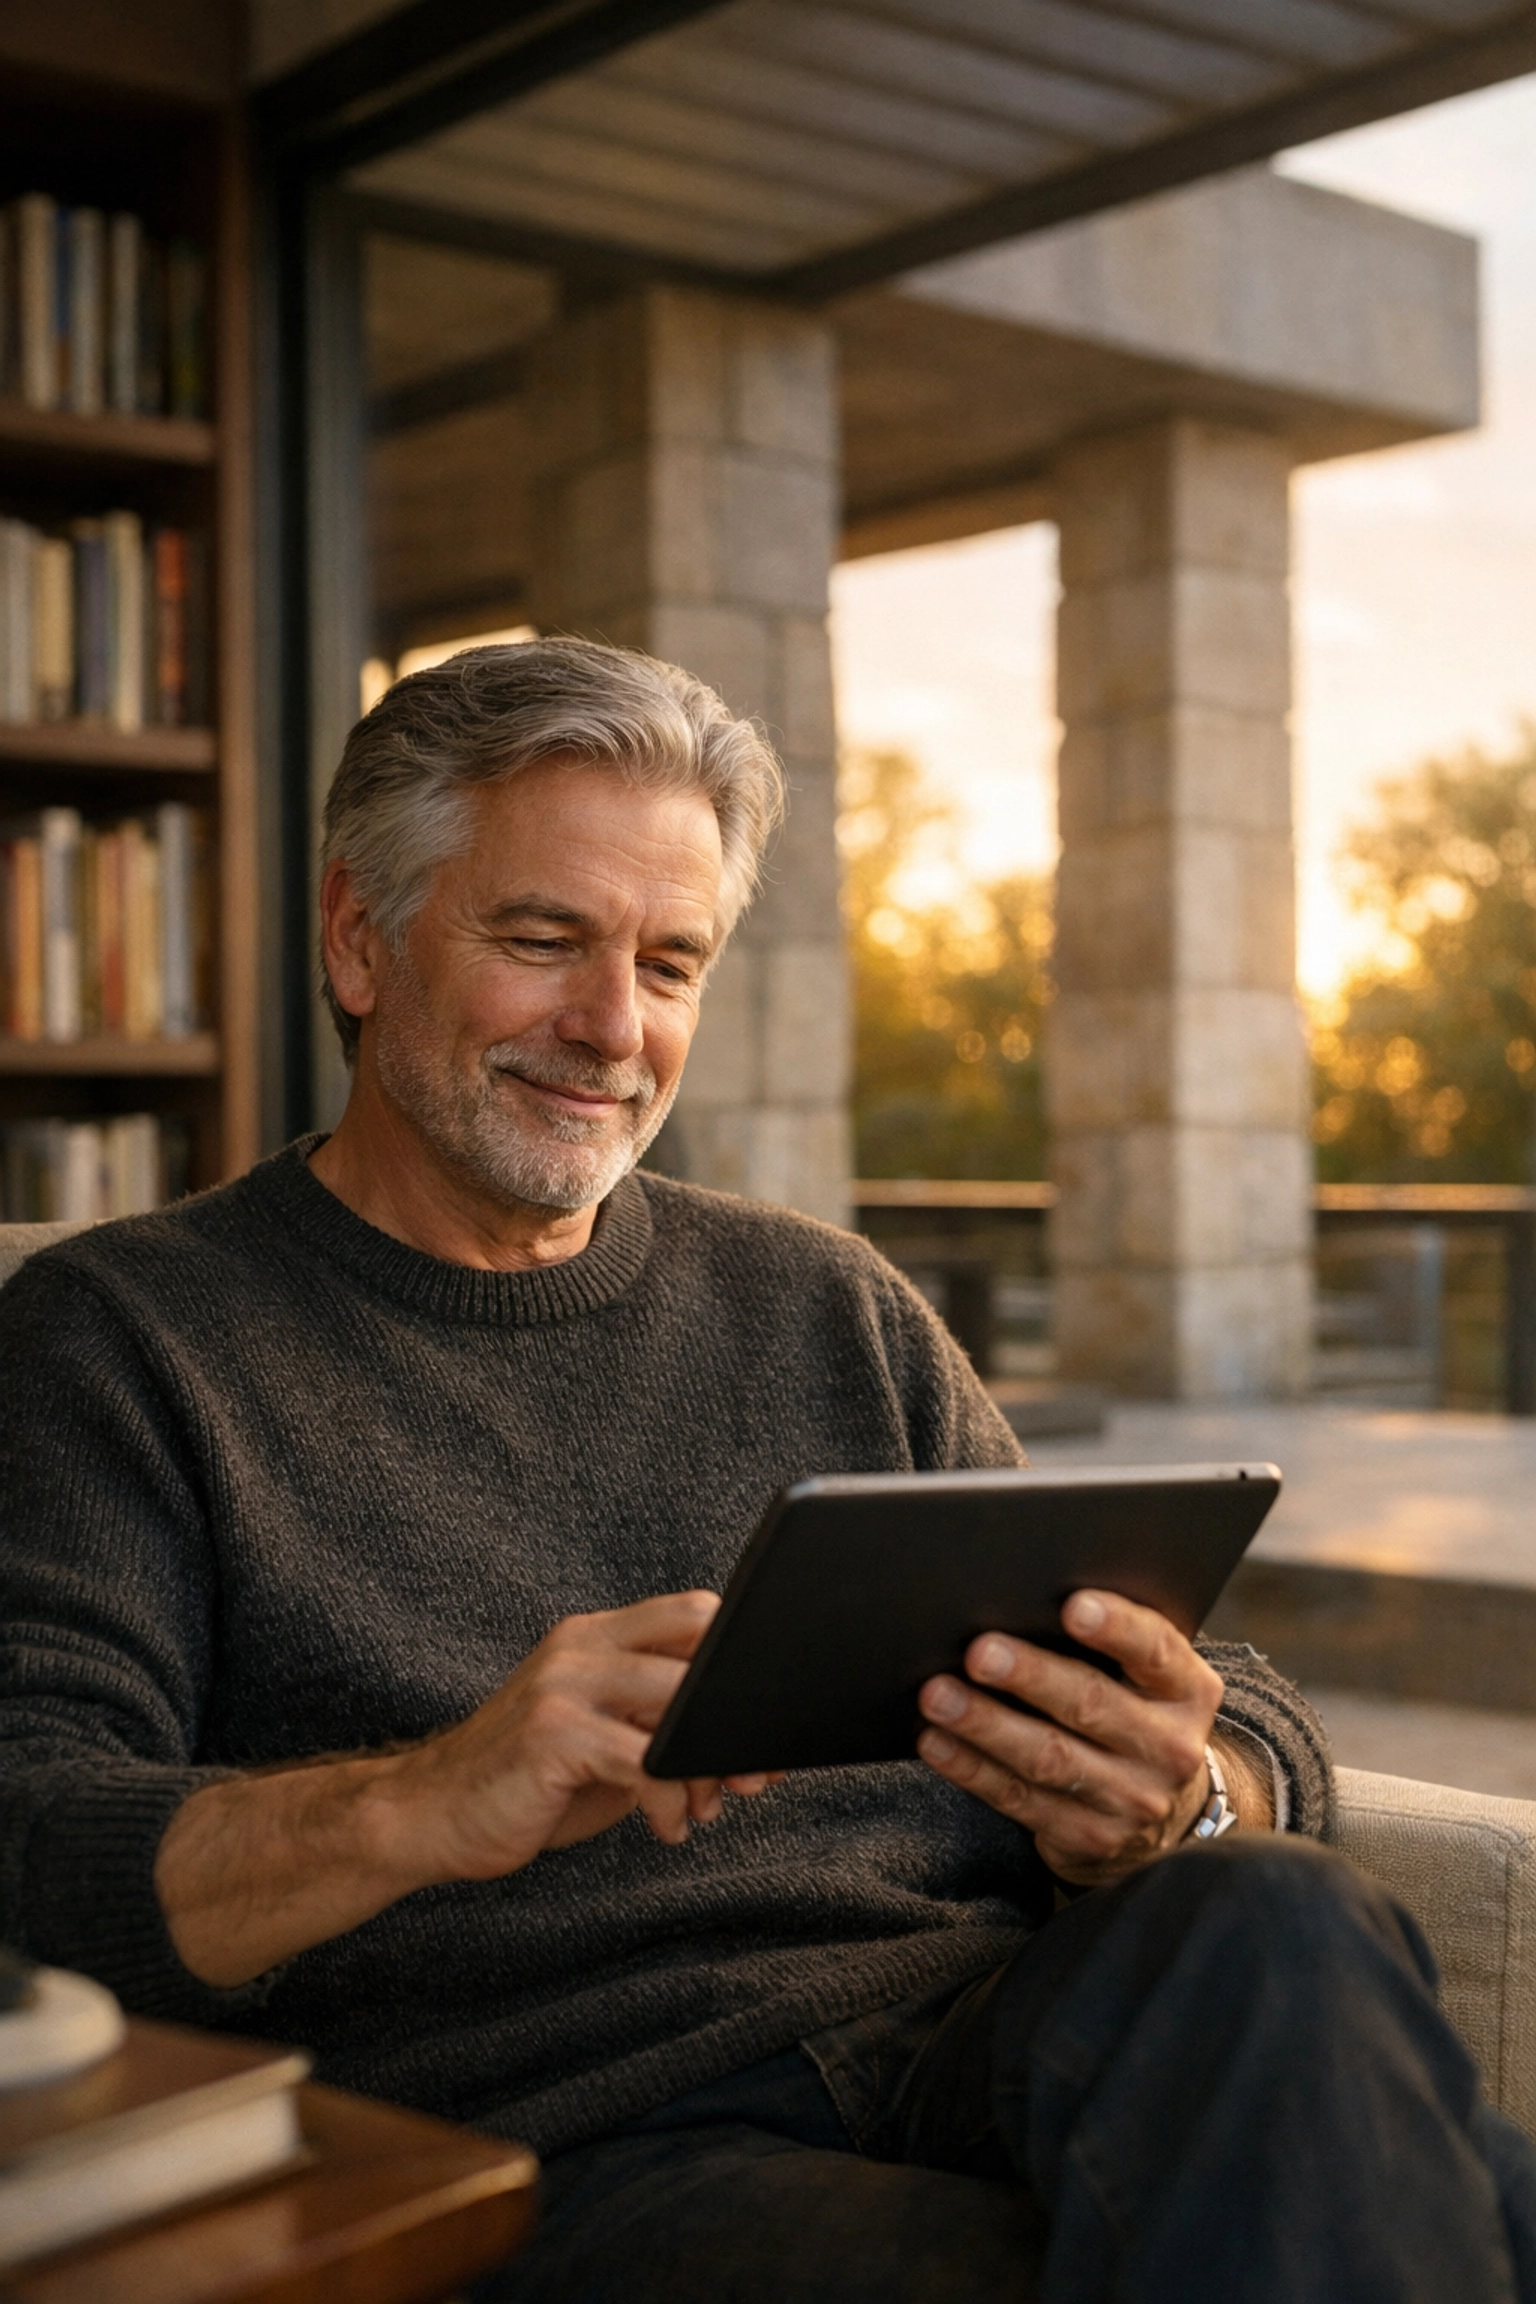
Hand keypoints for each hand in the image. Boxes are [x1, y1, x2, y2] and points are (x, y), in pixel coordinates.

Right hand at [389, 1589, 777, 1876]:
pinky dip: (672, 1802)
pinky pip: (648, 1764)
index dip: (742, 1663)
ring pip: (680, 1705)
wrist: (428, 1814)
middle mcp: (580, 1645)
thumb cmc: (526, 1783)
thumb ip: (655, 1723)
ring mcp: (565, 1684)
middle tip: (752, 1774)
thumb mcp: (599, 1738)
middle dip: (739, 1717)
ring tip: (705, 1807)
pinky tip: (666, 1829)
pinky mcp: (555, 1734)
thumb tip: (742, 1742)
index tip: (767, 1723)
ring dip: (711, 1767)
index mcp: (594, 1634)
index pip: (693, 1612)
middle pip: (699, 1646)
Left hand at [916, 1590, 1225, 1887]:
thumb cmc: (1136, 1713)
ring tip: (938, 1695)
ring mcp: (1132, 1800)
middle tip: (978, 1652)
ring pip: (1049, 1757)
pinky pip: (1020, 1798)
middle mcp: (1170, 1747)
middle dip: (1030, 1676)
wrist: (1166, 1811)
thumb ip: (1110, 1642)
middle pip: (1092, 1705)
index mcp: (1188, 1690)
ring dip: (986, 1725)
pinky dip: (972, 1767)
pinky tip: (936, 1741)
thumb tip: (1021, 1595)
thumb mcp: (1148, 1677)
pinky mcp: (1090, 1837)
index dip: (1117, 1627)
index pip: (1155, 1650)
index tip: (1072, 1606)